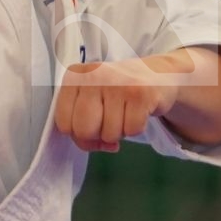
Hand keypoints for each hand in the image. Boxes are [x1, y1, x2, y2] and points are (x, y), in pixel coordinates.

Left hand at [54, 56, 182, 152]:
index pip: (63, 123)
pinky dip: (136, 128)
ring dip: (120, 131)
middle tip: (109, 121)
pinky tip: (138, 111)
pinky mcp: (141, 93)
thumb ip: (82, 125)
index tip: (92, 126)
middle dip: (98, 136)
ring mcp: (117, 83)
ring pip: (109, 134)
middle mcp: (93, 75)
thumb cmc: (117, 91)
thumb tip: (100, 146)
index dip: (79, 135)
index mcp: (74, 77)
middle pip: (84, 131)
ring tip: (125, 112)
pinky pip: (132, 131)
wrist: (156, 74)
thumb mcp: (91, 100)